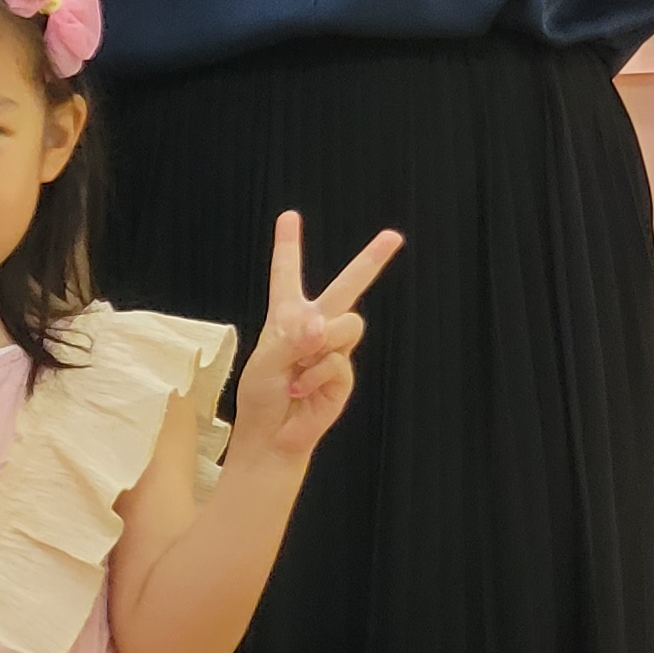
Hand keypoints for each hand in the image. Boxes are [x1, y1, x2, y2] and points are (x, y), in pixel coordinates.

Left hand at [231, 213, 400, 468]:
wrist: (272, 436)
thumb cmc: (261, 396)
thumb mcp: (264, 361)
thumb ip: (291, 338)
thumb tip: (320, 326)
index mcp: (286, 316)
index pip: (287, 275)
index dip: (289, 246)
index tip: (289, 216)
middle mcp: (314, 327)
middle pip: (347, 287)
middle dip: (371, 260)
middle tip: (393, 236)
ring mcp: (333, 350)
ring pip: (348, 325)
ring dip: (323, 342)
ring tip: (300, 365)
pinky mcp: (344, 374)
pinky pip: (340, 360)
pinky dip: (316, 375)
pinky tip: (302, 390)